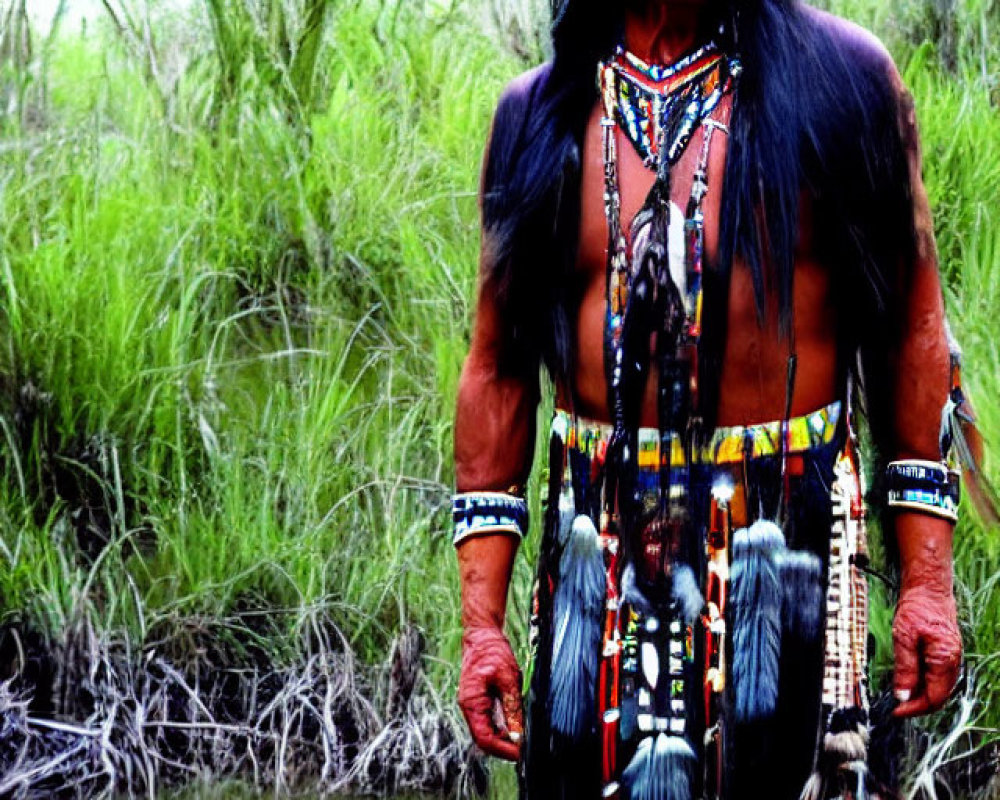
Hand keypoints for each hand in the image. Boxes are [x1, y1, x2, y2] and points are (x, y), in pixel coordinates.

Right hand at [458, 626, 523, 760]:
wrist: (482, 634)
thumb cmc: (492, 651)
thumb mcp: (508, 678)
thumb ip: (512, 706)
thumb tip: (518, 732)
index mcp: (471, 702)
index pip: (484, 738)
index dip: (502, 749)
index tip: (520, 753)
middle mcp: (469, 706)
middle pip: (484, 738)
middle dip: (504, 746)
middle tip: (525, 748)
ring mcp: (473, 704)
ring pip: (487, 731)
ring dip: (504, 737)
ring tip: (523, 737)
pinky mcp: (479, 700)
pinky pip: (489, 720)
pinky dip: (502, 726)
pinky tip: (516, 725)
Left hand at [892, 583, 961, 716]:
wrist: (929, 590)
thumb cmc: (917, 609)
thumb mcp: (904, 637)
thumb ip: (905, 668)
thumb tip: (903, 696)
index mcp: (945, 660)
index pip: (934, 698)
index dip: (915, 708)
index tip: (896, 712)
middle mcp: (954, 663)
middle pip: (939, 697)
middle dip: (919, 705)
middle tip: (897, 707)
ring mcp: (953, 659)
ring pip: (940, 688)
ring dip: (922, 696)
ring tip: (901, 695)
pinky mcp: (947, 654)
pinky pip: (939, 677)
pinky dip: (925, 684)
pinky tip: (910, 681)